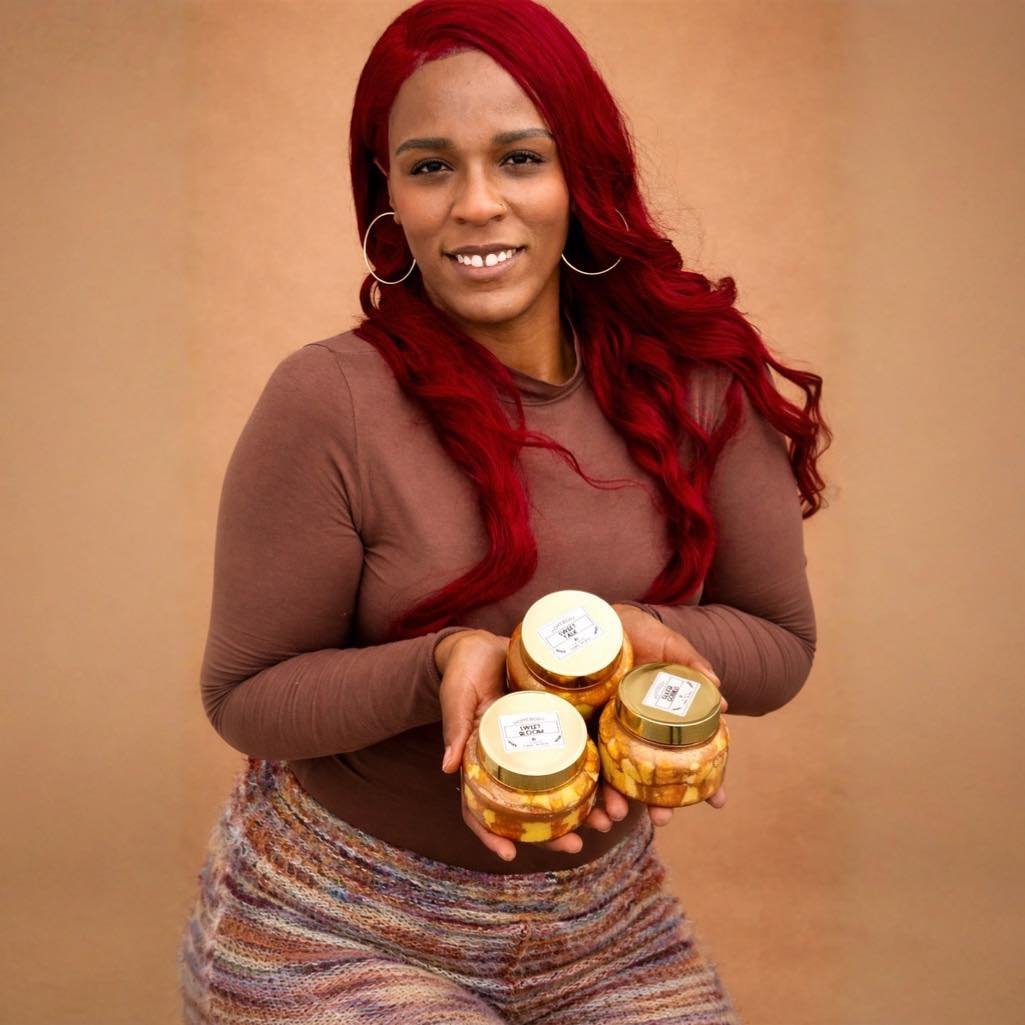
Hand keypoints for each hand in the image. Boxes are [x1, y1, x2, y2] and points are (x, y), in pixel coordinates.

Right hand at [435, 629, 588, 862]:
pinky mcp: (562, 722)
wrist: (484, 644)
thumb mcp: (457, 696)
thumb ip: (455, 726)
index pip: (480, 806)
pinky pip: (582, 750)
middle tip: (576, 846)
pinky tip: (618, 781)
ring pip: (563, 785)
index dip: (491, 832)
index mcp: (481, 761)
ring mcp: (540, 745)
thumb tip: (446, 767)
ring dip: (587, 805)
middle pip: (531, 806)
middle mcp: (513, 761)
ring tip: (610, 819)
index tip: (508, 855)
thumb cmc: (463, 671)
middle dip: (553, 830)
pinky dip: (599, 769)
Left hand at [581, 604, 730, 826]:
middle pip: (649, 775)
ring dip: (615, 801)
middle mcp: (636, 732)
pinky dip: (581, 785)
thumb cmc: (640, 632)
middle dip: (658, 803)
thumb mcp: (670, 645)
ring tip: (616, 817)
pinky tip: (582, 805)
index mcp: (663, 720)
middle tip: (664, 819)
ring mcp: (607, 731)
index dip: (705, 779)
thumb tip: (720, 692)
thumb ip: (692, 664)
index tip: (718, 801)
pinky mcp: (577, 724)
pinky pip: (580, 758)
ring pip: (613, 775)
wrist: (600, 618)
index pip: (687, 754)